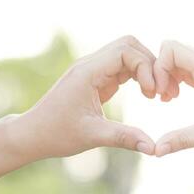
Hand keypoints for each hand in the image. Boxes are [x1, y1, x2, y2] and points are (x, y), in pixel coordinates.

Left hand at [11, 36, 156, 157]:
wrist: (32, 134)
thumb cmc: (56, 134)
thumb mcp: (93, 136)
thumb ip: (124, 138)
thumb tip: (153, 148)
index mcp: (87, 72)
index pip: (125, 52)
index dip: (146, 67)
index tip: (153, 93)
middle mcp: (90, 65)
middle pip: (129, 45)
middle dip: (150, 64)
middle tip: (161, 91)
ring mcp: (93, 69)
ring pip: (127, 54)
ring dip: (145, 69)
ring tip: (156, 94)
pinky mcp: (96, 78)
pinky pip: (122, 67)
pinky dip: (138, 76)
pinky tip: (146, 94)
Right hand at [153, 40, 193, 156]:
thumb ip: (182, 139)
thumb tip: (155, 150)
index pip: (172, 48)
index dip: (158, 68)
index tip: (159, 94)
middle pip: (174, 51)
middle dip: (160, 72)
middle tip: (161, 98)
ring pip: (181, 60)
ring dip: (168, 77)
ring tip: (167, 100)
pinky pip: (189, 70)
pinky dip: (177, 80)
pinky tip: (176, 99)